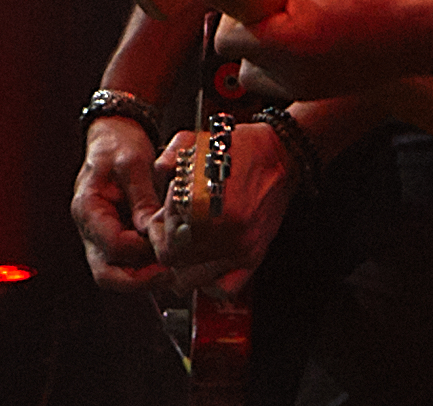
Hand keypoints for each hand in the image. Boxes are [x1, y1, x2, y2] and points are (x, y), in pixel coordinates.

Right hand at [72, 117, 169, 290]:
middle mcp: (90, 228)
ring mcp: (100, 236)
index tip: (164, 243)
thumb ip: (142, 198)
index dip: (141, 249)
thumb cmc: (117, 144)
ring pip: (115, 274)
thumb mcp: (133, 163)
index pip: (112, 245)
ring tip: (170, 268)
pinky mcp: (115, 237)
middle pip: (106, 273)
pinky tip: (165, 258)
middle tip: (167, 274)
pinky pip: (126, 263)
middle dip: (138, 281)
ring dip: (142, 277)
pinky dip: (144, 266)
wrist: (113, 134)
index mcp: (87, 208)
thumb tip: (152, 230)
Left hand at [145, 121, 297, 297]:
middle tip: (172, 232)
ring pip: (193, 279)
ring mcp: (239, 247)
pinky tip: (205, 265)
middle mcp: (221, 230)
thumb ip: (165, 164)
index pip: (164, 240)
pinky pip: (224, 288)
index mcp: (202, 203)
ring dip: (184, 266)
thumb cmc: (237, 149)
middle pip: (174, 262)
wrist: (279, 155)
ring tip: (186, 247)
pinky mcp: (254, 256)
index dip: (158, 230)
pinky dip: (210, 283)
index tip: (164, 218)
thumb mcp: (193, 143)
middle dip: (167, 247)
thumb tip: (153, 186)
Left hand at [214, 0, 404, 99]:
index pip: (224, 39)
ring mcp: (300, 90)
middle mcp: (287, 75)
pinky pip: (277, 80)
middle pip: (235, 57)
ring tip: (288, 24)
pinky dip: (281, 60)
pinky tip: (305, 37)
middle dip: (244, 29)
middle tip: (269, 6)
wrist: (411, 32)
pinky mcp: (312, 94)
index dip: (230, 14)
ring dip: (259, 49)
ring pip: (253, 72)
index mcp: (283, 43)